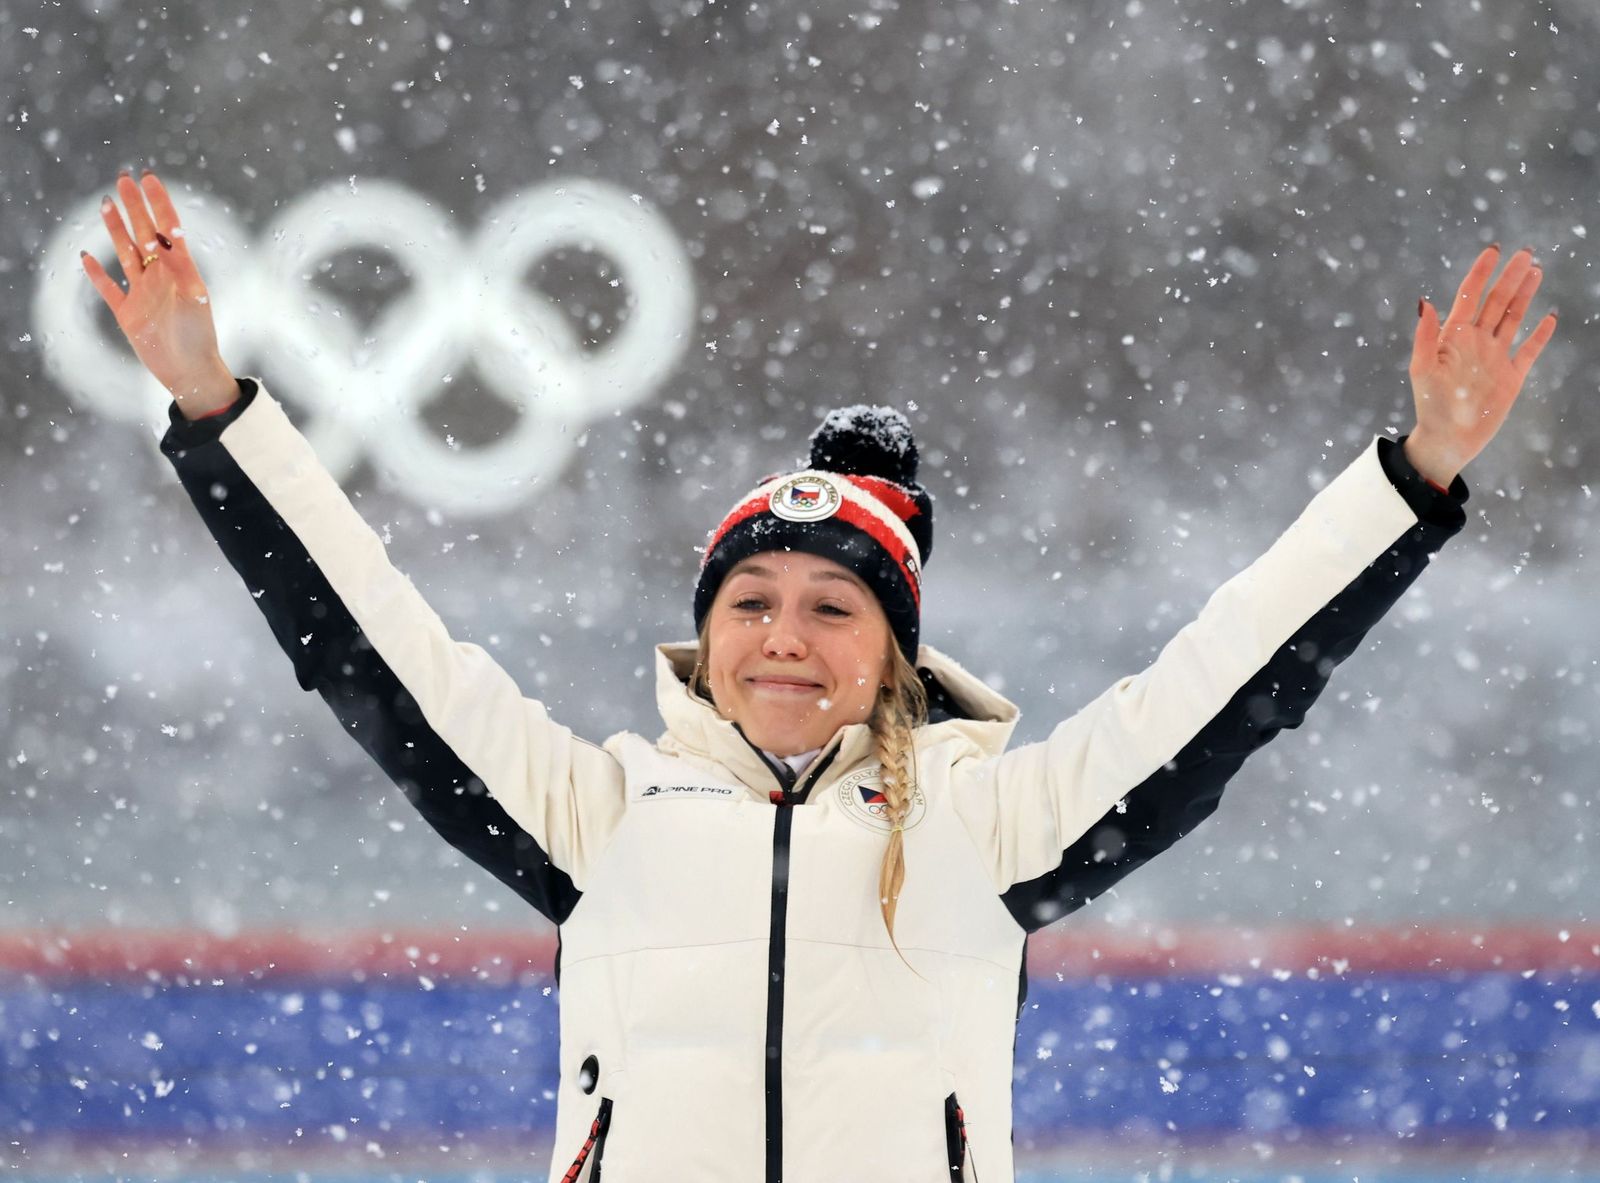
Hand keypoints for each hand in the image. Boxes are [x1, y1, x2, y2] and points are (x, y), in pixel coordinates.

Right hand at [81, 171, 237, 420]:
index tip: (149, 178)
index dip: (159, 203)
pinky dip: (97, 274)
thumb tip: (171, 240)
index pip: (168, 229)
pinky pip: (109, 289)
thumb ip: (181, 269)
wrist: (190, 372)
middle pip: (144, 234)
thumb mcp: (194, 299)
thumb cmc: (199, 338)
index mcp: (181, 271)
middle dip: (135, 207)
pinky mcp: (128, 314)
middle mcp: (160, 278)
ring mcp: (143, 294)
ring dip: (116, 229)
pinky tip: (86, 256)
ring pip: (126, 254)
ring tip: (107, 203)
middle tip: (124, 178)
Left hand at [1405, 245, 1557, 486]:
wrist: (1449, 440)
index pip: (1469, 296)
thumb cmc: (1430, 407)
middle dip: (1509, 277)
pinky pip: (1529, 350)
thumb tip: (1424, 302)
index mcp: (1454, 337)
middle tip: (1525, 253)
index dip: (1480, 273)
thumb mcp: (1422, 370)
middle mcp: (1476, 342)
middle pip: (1496, 301)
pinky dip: (1540, 334)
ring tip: (1535, 271)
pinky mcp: (1512, 376)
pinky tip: (1550, 317)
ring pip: (1513, 318)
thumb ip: (1425, 337)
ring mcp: (1495, 357)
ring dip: (1524, 295)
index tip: (1494, 250)